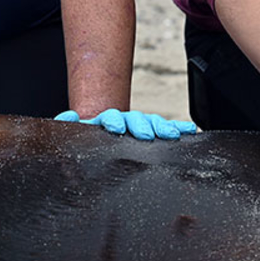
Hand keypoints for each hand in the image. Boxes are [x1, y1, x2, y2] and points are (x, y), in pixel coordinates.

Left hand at [55, 108, 197, 139]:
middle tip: (146, 135)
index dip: (113, 121)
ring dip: (163, 127)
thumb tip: (69, 116)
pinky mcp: (150, 132)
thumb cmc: (85, 144)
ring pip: (152, 123)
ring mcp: (138, 126)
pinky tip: (189, 131)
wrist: (96, 139)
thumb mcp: (74, 139)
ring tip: (174, 134)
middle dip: (141, 125)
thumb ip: (70, 127)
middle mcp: (124, 121)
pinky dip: (177, 128)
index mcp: (104, 122)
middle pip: (134, 119)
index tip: (116, 127)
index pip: (110, 118)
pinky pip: (165, 129)